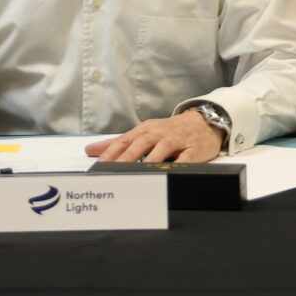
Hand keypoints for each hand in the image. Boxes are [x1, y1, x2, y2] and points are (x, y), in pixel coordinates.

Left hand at [86, 109, 223, 163]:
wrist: (204, 121)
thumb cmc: (170, 130)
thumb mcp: (144, 133)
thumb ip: (118, 143)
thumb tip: (91, 150)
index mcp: (145, 130)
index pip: (124, 141)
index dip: (110, 153)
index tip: (98, 166)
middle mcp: (159, 133)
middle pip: (140, 144)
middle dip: (125, 158)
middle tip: (113, 171)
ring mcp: (176, 140)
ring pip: (160, 150)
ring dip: (148, 161)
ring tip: (136, 174)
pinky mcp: (193, 149)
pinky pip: (185, 158)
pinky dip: (176, 165)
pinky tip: (168, 173)